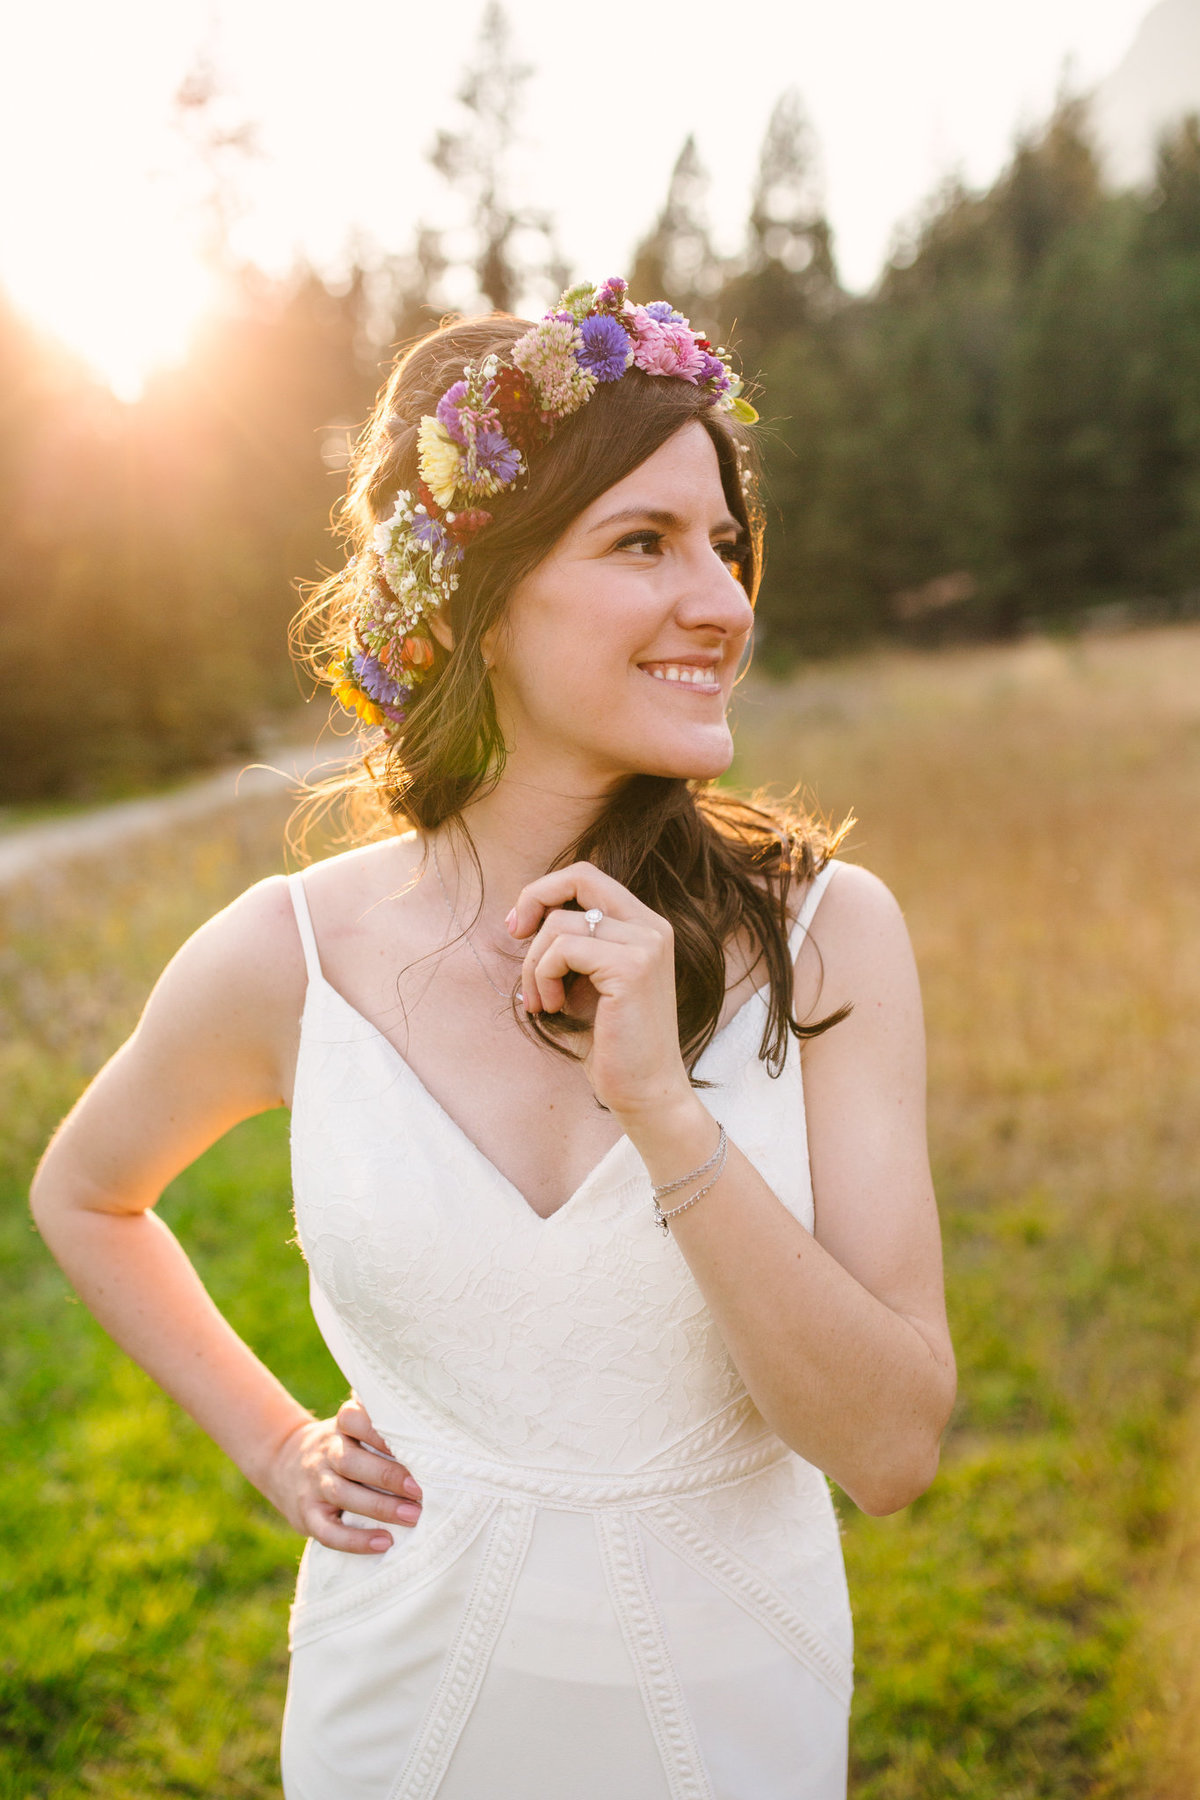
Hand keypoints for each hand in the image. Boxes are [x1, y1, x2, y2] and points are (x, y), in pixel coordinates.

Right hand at [263, 1395, 421, 1552]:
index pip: (354, 1419)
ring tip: (412, 1516)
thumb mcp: (352, 1426)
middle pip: (351, 1461)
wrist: (284, 1464)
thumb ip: (380, 1419)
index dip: (380, 1431)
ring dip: (379, 1507)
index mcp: (340, 1427)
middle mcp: (325, 1453)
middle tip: (419, 1489)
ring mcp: (314, 1484)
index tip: (412, 1443)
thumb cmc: (341, 1445)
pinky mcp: (308, 1515)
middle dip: (387, 1475)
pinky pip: (329, 1532)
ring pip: (342, 1494)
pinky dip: (356, 1541)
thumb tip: (428, 1421)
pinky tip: (385, 1542)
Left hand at [510, 862, 692, 1124]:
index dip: (546, 891)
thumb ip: (568, 946)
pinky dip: (543, 978)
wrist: (646, 1092)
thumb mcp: (585, 983)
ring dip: (534, 964)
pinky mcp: (632, 967)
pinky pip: (562, 949)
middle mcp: (652, 927)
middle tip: (514, 934)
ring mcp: (646, 944)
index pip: (588, 877)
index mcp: (645, 926)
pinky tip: (554, 1008)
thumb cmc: (611, 1043)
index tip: (520, 927)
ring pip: (560, 923)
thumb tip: (521, 919)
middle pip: (579, 876)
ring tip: (542, 1002)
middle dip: (533, 899)